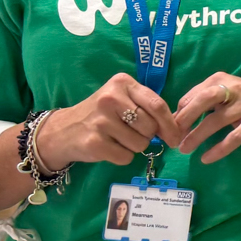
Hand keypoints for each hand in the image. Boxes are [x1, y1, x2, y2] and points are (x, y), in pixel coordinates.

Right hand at [35, 73, 185, 169]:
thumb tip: (177, 131)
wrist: (63, 130)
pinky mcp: (94, 142)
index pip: (157, 105)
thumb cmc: (101, 115)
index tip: (175, 138)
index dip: (170, 125)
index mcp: (122, 83)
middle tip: (131, 133)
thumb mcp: (122, 100)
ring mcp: (101, 120)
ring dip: (134, 147)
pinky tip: (109, 147)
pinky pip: (126, 157)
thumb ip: (147, 108)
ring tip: (117, 138)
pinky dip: (122, 157)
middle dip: (147, 136)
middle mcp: (110, 98)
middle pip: (150, 127)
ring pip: (140, 144)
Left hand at [172, 73, 240, 163]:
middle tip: (173, 135)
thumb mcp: (228, 92)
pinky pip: (234, 137)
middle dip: (185, 118)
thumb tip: (178, 118)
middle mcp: (232, 90)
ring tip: (184, 149)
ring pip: (216, 121)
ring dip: (197, 136)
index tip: (171, 128)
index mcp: (220, 80)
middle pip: (202, 101)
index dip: (180, 112)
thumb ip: (206, 101)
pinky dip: (219, 149)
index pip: (193, 95)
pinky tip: (207, 158)